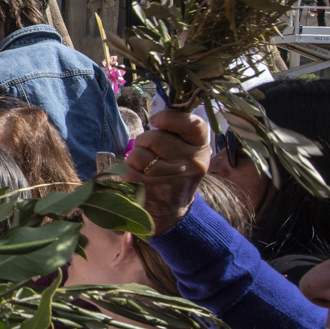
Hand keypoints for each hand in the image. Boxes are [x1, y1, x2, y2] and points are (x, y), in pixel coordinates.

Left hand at [122, 109, 207, 234]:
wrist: (172, 213)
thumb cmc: (174, 174)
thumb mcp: (186, 153)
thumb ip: (176, 133)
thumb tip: (158, 115)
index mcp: (201, 150)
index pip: (191, 124)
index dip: (169, 118)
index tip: (156, 120)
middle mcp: (192, 164)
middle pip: (155, 137)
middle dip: (145, 142)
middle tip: (151, 155)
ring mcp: (172, 179)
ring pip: (139, 153)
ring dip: (135, 159)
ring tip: (146, 169)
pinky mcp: (152, 191)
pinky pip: (128, 170)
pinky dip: (127, 173)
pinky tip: (139, 181)